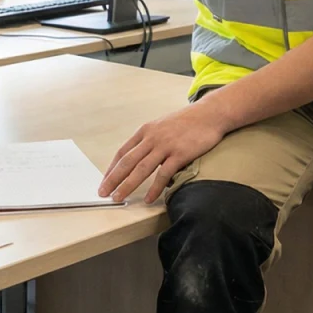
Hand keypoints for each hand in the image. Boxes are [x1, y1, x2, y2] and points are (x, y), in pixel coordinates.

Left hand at [99, 103, 231, 203]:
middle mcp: (152, 138)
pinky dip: (155, 188)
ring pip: (141, 169)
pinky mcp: (180, 154)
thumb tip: (139, 158)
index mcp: (145, 131)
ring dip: (128, 185)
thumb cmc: (187, 121)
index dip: (111, 168)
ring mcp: (165, 145)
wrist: (210, 114)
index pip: (122, 152)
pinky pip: (163, 174)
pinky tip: (149, 198)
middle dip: (113, 179)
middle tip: (103, 193)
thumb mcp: (162, 126)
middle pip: (127, 162)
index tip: (104, 181)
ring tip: (118, 197)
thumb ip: (150, 140)